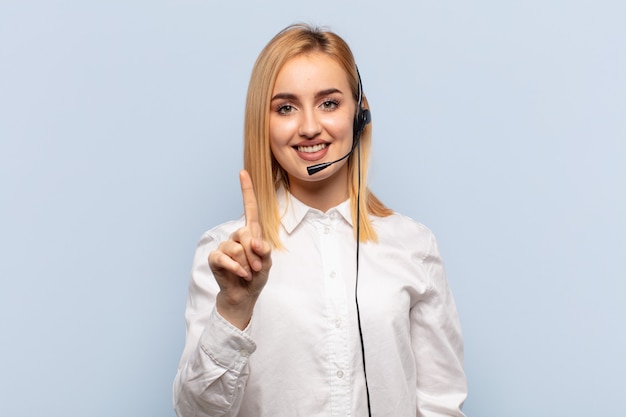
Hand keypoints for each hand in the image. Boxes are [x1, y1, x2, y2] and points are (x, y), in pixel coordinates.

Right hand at [208, 170, 271, 328]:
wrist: (244, 295)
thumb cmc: (257, 275)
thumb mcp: (267, 262)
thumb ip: (264, 250)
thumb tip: (254, 243)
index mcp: (251, 233)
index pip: (250, 208)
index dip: (246, 190)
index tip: (243, 172)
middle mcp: (237, 236)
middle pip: (245, 233)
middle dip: (254, 253)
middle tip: (258, 267)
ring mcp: (225, 246)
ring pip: (236, 248)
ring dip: (247, 263)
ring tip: (249, 272)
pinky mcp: (216, 258)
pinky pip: (225, 258)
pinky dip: (236, 268)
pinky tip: (241, 275)